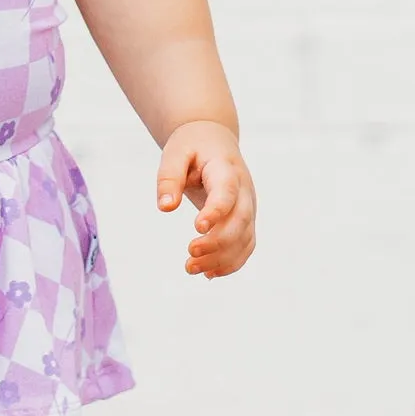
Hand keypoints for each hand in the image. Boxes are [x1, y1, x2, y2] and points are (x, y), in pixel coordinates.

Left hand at [155, 122, 255, 278]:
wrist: (214, 140)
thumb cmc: (192, 146)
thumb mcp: (174, 153)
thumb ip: (169, 178)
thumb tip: (165, 208)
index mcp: (226, 169)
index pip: (227, 193)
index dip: (216, 211)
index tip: (197, 228)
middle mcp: (244, 190)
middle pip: (240, 221)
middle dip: (217, 242)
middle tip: (189, 254)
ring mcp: (248, 207)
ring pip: (245, 238)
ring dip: (222, 259)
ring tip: (190, 268)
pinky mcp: (246, 220)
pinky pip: (246, 245)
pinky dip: (231, 263)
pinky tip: (208, 274)